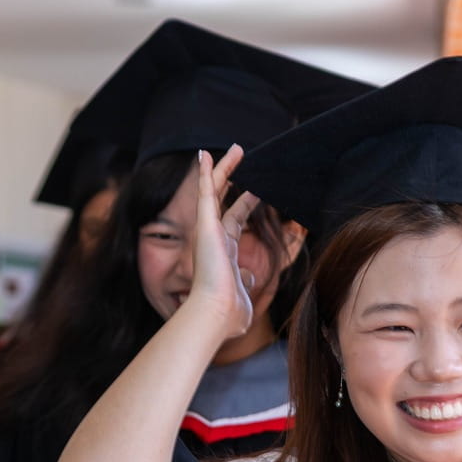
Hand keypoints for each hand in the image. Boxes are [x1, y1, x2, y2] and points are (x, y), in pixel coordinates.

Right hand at [187, 145, 262, 338]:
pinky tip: (206, 155)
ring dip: (224, 167)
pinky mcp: (205, 225)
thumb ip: (247, 281)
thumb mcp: (244, 292)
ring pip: (215, 190)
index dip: (246, 202)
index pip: (235, 219)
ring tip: (236, 148)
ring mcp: (208, 230)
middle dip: (231, 176)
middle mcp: (214, 237)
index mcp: (224, 252)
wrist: (216, 313)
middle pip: (223, 199)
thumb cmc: (229, 312)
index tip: (256, 189)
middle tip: (240, 156)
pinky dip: (205, 173)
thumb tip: (253, 276)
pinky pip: (205, 192)